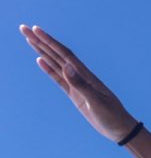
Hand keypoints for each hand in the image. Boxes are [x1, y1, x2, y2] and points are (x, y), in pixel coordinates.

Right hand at [19, 25, 136, 141]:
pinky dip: (49, 69)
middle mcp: (81, 77)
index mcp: (86, 76)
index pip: (65, 55)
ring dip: (42, 52)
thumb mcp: (97, 102)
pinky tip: (40, 60)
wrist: (120, 129)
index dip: (50, 42)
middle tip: (24, 28)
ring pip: (56, 64)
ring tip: (29, 39)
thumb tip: (66, 67)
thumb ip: (81, 85)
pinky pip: (59, 79)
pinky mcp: (75, 94)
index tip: (36, 29)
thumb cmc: (112, 116)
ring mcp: (77, 85)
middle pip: (57, 55)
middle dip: (40, 42)